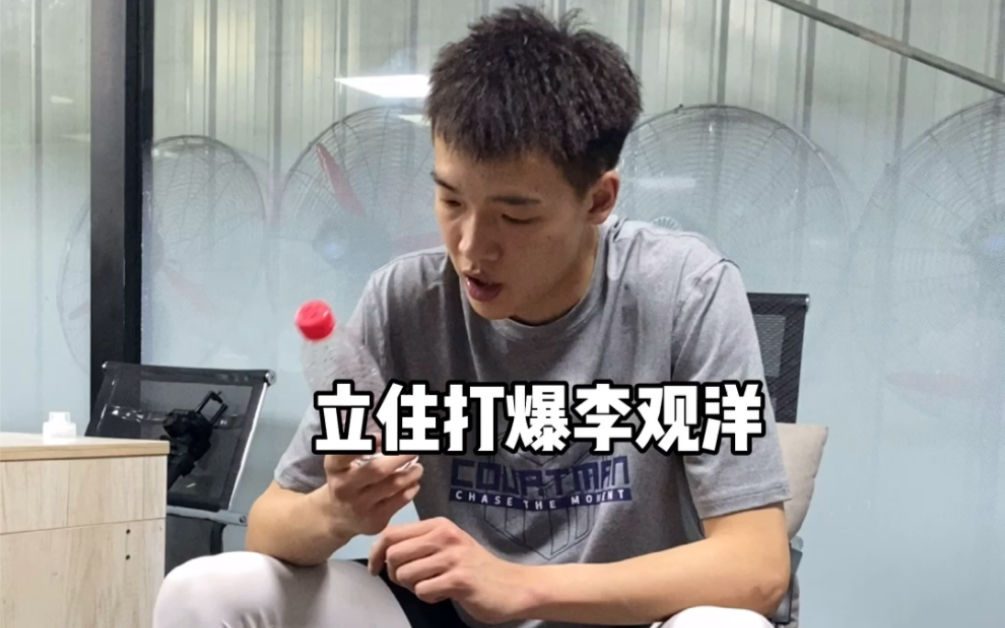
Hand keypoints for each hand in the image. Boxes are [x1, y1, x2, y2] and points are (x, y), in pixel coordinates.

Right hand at [323, 434, 422, 536]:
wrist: (337, 517)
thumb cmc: (346, 479)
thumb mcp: (341, 462)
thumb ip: (358, 445)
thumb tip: (387, 432)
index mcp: (334, 468)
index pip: (345, 452)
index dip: (366, 443)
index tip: (384, 438)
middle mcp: (344, 487)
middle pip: (377, 469)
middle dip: (401, 456)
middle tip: (414, 449)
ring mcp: (359, 506)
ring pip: (393, 485)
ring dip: (411, 473)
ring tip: (418, 468)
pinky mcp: (373, 520)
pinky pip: (399, 501)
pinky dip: (411, 489)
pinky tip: (414, 483)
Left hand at [368, 517, 533, 624]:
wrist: (512, 585)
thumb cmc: (473, 566)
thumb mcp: (446, 544)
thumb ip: (418, 543)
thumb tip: (381, 553)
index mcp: (438, 524)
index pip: (391, 533)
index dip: (375, 553)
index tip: (375, 568)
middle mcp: (445, 535)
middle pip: (393, 554)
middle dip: (395, 574)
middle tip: (413, 581)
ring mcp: (453, 557)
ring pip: (405, 575)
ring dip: (413, 587)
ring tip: (433, 585)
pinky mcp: (459, 579)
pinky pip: (423, 591)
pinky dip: (429, 597)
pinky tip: (445, 593)